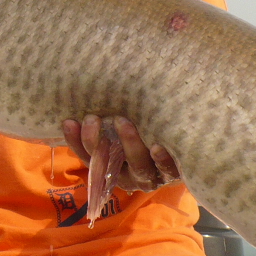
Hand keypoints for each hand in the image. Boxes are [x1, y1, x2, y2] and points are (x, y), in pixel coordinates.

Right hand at [62, 115, 180, 191]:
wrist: (186, 148)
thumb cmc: (146, 129)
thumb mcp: (121, 125)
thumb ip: (107, 116)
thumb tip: (78, 80)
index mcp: (112, 167)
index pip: (88, 157)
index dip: (76, 142)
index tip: (69, 121)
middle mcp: (130, 175)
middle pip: (108, 164)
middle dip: (96, 143)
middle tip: (93, 118)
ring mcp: (152, 175)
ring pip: (138, 166)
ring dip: (129, 145)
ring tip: (123, 122)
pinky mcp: (174, 172)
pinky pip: (168, 169)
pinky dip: (162, 159)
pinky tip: (158, 146)